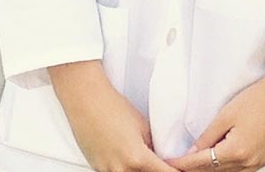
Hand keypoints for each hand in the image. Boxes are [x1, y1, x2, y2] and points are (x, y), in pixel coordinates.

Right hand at [50, 62, 176, 171]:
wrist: (85, 100)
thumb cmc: (112, 107)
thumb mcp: (143, 126)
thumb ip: (153, 147)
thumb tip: (160, 157)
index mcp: (137, 158)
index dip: (174, 171)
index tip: (179, 168)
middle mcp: (121, 169)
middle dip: (156, 170)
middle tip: (159, 160)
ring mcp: (106, 170)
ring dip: (139, 169)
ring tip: (140, 155)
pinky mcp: (96, 167)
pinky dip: (124, 168)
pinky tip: (124, 156)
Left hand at [167, 49, 264, 171]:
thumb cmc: (258, 98)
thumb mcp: (226, 115)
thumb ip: (208, 137)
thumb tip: (193, 153)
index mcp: (237, 152)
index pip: (202, 163)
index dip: (183, 164)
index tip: (168, 164)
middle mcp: (249, 163)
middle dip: (195, 169)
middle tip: (179, 165)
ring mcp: (260, 162)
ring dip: (211, 169)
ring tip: (195, 163)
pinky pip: (242, 169)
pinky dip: (228, 167)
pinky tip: (220, 160)